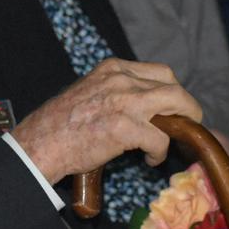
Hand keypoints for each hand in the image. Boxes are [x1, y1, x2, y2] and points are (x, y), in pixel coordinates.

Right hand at [13, 59, 202, 183]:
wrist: (40, 143)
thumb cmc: (61, 124)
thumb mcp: (91, 91)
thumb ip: (116, 92)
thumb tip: (144, 106)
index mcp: (113, 68)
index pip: (160, 72)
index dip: (173, 91)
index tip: (174, 107)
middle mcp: (121, 79)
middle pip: (173, 86)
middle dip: (187, 106)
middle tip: (188, 123)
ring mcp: (124, 101)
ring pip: (175, 105)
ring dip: (181, 125)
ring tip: (174, 141)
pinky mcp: (124, 127)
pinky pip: (160, 138)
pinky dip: (159, 152)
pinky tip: (150, 160)